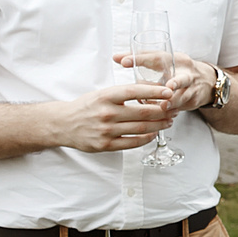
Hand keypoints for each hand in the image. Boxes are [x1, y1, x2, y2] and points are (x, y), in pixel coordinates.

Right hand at [53, 82, 174, 152]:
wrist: (63, 124)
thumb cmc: (86, 107)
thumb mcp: (102, 94)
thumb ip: (122, 94)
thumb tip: (150, 92)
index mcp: (106, 96)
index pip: (135, 91)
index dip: (155, 91)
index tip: (169, 91)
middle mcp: (107, 113)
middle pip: (143, 112)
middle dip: (163, 110)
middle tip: (174, 108)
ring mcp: (107, 130)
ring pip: (141, 128)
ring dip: (159, 125)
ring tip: (169, 121)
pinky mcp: (106, 145)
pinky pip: (133, 143)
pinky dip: (147, 138)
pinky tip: (154, 133)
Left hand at [115, 49, 213, 112]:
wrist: (206, 82)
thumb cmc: (176, 69)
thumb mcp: (162, 60)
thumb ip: (139, 59)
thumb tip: (115, 58)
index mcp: (174, 59)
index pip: (156, 56)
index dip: (140, 59)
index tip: (124, 62)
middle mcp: (185, 72)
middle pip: (181, 78)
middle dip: (176, 83)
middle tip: (167, 88)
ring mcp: (192, 88)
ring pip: (184, 96)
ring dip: (174, 102)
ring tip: (164, 107)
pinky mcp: (194, 100)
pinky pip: (183, 107)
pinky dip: (174, 111)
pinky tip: (165, 116)